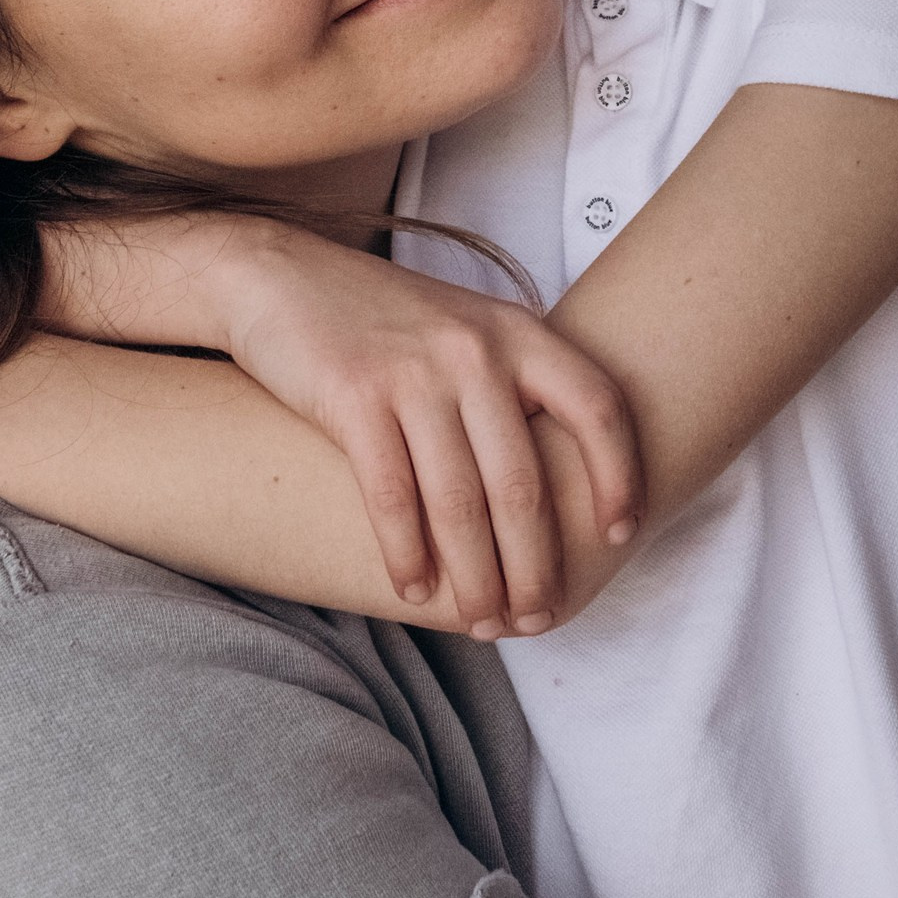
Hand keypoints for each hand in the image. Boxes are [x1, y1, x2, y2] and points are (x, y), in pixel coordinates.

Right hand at [195, 224, 641, 637]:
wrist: (279, 276)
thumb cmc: (382, 319)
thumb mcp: (466, 328)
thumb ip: (515, 383)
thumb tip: (560, 488)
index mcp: (516, 331)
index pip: (597, 407)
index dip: (617, 475)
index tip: (617, 532)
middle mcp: (474, 349)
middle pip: (523, 483)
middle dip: (535, 567)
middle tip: (534, 618)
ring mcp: (414, 372)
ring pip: (461, 505)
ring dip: (476, 579)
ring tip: (482, 621)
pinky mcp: (353, 396)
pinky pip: (392, 498)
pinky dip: (407, 555)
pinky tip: (414, 590)